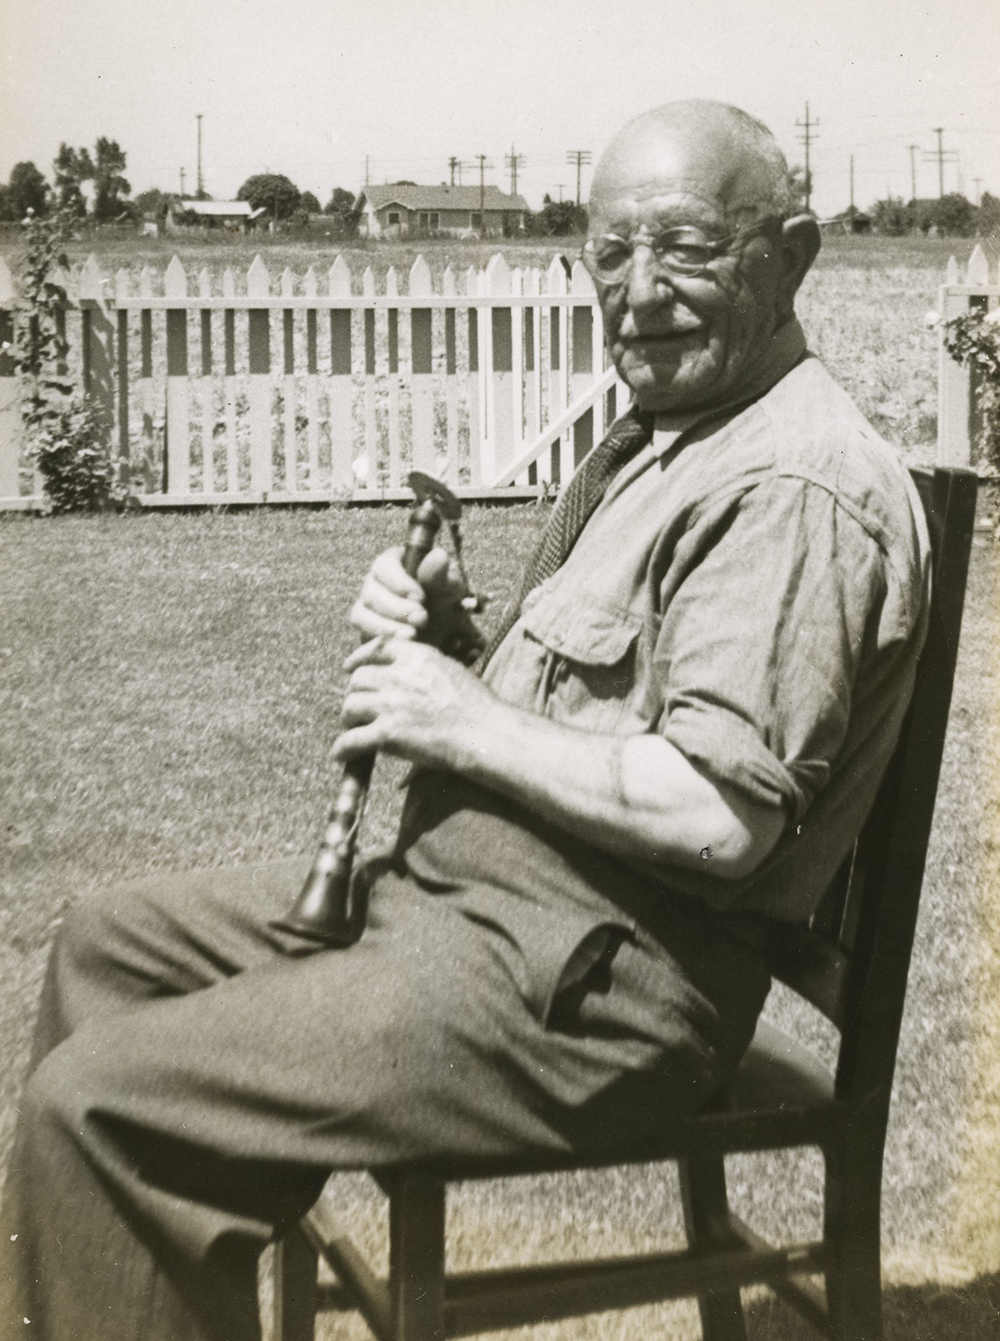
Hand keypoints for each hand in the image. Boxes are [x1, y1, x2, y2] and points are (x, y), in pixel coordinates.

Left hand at [335, 636, 499, 769]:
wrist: (486, 735)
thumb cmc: (477, 707)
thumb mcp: (451, 670)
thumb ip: (423, 666)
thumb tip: (403, 669)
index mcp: (417, 657)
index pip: (376, 648)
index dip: (359, 659)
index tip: (352, 668)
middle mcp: (400, 676)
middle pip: (358, 679)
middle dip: (355, 693)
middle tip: (358, 708)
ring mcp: (392, 704)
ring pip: (350, 706)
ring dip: (349, 720)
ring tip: (353, 730)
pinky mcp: (388, 734)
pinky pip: (351, 740)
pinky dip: (343, 749)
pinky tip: (341, 754)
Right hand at [350, 546, 482, 661]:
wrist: (445, 634)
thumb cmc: (445, 603)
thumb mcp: (449, 589)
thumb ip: (441, 575)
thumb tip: (439, 555)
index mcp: (394, 563)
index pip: (384, 566)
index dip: (399, 581)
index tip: (420, 597)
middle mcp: (375, 582)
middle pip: (370, 590)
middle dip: (396, 607)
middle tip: (421, 619)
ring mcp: (366, 605)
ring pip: (361, 612)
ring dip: (386, 625)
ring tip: (412, 635)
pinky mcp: (365, 627)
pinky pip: (362, 632)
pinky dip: (380, 637)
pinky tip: (400, 643)